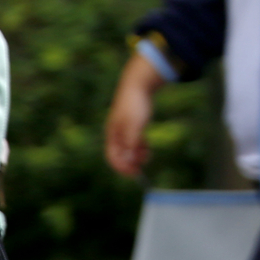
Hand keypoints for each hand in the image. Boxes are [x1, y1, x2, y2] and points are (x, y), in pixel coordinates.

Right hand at [104, 52, 165, 177]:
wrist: (139, 85)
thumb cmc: (135, 105)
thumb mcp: (135, 125)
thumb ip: (131, 142)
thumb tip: (128, 160)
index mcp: (112, 134)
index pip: (112, 157)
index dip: (121, 167)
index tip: (134, 174)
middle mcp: (115, 133)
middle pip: (120, 155)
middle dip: (129, 163)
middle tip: (141, 169)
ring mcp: (123, 129)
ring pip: (128, 149)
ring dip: (136, 156)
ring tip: (147, 155)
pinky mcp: (132, 125)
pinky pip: (133, 141)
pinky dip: (139, 147)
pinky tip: (147, 148)